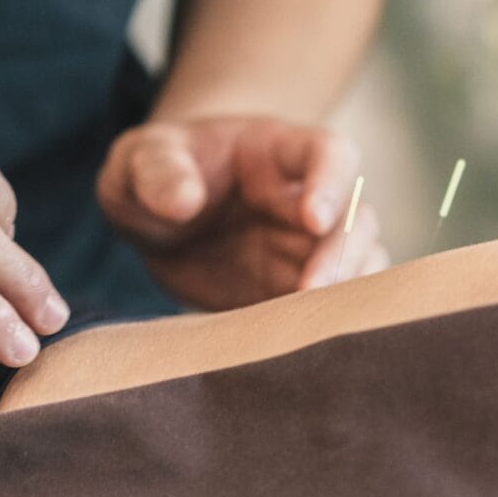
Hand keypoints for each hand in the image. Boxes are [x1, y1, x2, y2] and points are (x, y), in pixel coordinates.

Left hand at [95, 115, 385, 309]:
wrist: (157, 215)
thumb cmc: (155, 172)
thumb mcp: (139, 160)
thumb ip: (158, 172)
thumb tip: (184, 203)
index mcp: (277, 151)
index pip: (330, 154)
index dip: (332, 183)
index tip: (314, 218)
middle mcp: (306, 198)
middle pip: (356, 219)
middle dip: (342, 255)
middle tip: (310, 292)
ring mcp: (306, 247)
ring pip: (358, 266)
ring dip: (346, 294)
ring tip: (310, 326)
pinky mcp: (293, 291)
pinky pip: (328, 308)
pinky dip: (322, 326)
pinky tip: (296, 346)